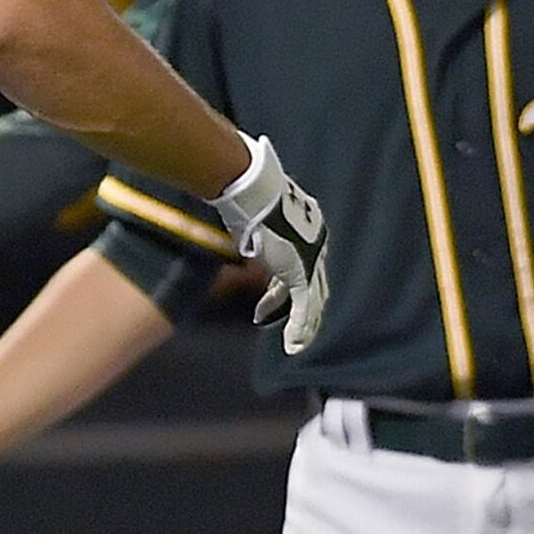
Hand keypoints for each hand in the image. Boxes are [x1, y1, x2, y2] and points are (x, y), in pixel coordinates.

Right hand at [211, 135, 328, 353]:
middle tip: (287, 320)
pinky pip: (305, 308)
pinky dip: (299, 328)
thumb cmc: (243, 189)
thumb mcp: (245, 205)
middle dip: (302, 305)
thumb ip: (242, 215)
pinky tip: (292, 346)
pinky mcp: (303, 272)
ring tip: (294, 343)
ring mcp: (311, 257)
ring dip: (303, 324)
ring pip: (313, 299)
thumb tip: (219, 201)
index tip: (271, 295)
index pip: (301, 258)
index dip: (286, 280)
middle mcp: (315, 241)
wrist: (252, 188)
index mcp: (305, 222)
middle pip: (314, 281)